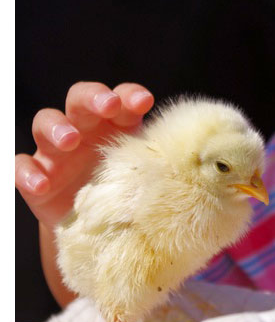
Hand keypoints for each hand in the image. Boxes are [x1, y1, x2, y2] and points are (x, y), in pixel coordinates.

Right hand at [15, 82, 153, 227]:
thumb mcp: (148, 176)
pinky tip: (41, 184)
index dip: (130, 95)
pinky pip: (21, 165)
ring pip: (46, 122)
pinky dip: (27, 173)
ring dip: (57, 127)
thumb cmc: (131, 190)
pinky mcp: (37, 174)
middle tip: (107, 106)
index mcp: (117, 124)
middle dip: (93, 97)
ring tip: (70, 140)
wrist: (101, 226)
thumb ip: (166, 165)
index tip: (145, 101)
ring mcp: (57, 150)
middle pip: (81, 99)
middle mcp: (85, 129)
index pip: (121, 99)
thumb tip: (206, 170)